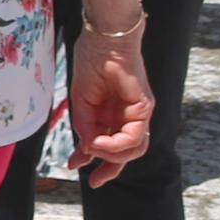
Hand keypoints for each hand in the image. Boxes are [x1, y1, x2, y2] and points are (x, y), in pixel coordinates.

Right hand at [69, 30, 155, 188]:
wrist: (102, 39)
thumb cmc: (91, 62)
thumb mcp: (81, 102)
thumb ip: (85, 127)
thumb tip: (88, 149)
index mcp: (111, 114)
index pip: (109, 144)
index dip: (94, 159)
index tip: (75, 167)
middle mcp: (126, 117)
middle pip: (127, 153)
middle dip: (110, 169)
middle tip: (94, 180)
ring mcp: (137, 113)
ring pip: (135, 149)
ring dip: (114, 156)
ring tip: (95, 149)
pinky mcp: (144, 107)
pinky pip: (136, 136)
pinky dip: (117, 144)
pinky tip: (100, 141)